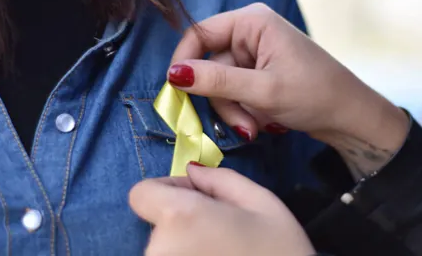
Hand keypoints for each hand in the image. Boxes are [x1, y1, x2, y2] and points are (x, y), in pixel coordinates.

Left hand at [129, 165, 314, 255]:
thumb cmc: (279, 251)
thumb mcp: (261, 203)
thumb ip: (220, 179)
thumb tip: (192, 172)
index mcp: (182, 217)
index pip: (142, 193)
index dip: (167, 188)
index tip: (196, 195)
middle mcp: (160, 249)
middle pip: (159, 223)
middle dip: (183, 219)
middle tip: (222, 227)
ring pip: (166, 247)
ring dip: (186, 244)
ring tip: (222, 250)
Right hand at [169, 3, 408, 176]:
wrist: (349, 116)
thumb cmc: (314, 95)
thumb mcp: (263, 90)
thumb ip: (217, 81)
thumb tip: (173, 74)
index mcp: (252, 22)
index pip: (200, 33)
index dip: (184, 61)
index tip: (176, 92)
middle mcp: (251, 32)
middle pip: (210, 65)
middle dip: (223, 99)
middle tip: (242, 125)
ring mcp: (256, 54)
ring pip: (222, 84)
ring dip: (234, 110)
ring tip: (256, 127)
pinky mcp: (260, 73)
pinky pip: (236, 91)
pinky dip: (244, 110)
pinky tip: (264, 123)